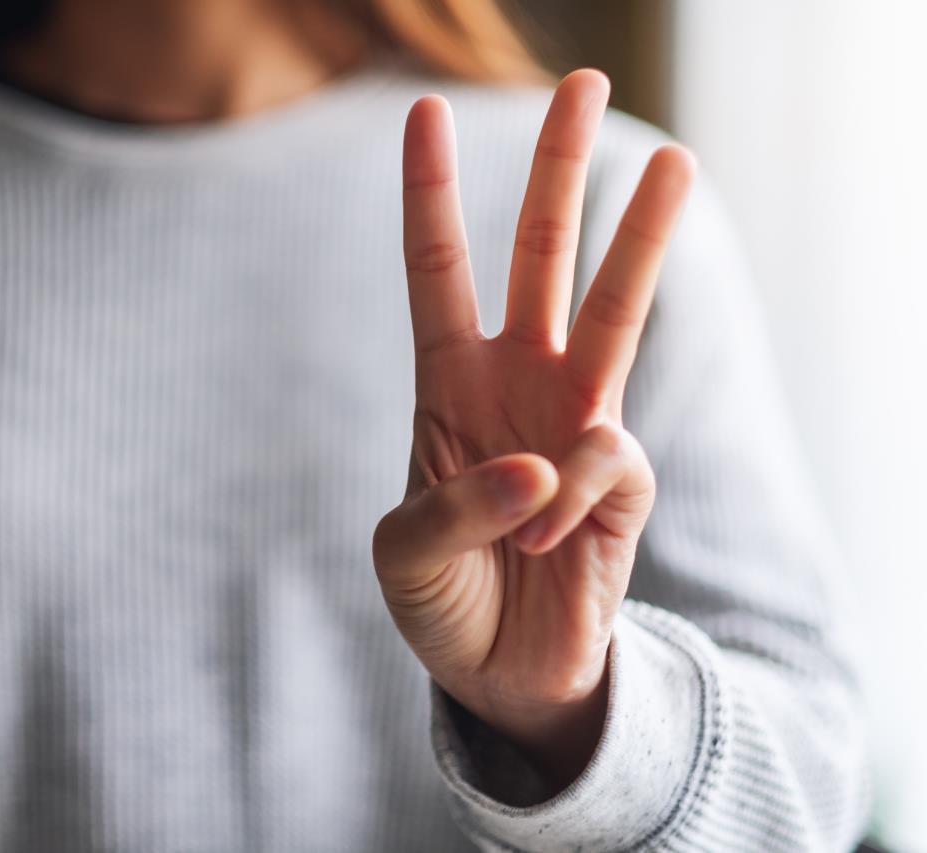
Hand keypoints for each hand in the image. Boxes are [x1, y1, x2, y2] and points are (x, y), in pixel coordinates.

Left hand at [372, 70, 695, 787]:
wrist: (497, 672)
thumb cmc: (440, 599)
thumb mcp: (404, 553)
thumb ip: (455, 506)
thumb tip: (543, 465)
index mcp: (449, 382)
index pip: (438, 269)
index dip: (431, 194)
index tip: (424, 112)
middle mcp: (519, 383)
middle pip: (541, 259)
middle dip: (558, 174)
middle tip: (585, 83)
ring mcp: (575, 423)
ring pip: (616, 312)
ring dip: (642, 241)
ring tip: (677, 162)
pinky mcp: (622, 479)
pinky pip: (604, 463)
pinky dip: (566, 504)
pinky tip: (544, 544)